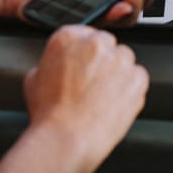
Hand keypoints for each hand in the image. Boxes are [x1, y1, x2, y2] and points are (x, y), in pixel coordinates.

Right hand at [23, 24, 148, 167]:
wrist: (66, 139)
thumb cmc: (49, 114)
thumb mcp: (33, 79)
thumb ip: (49, 62)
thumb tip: (57, 65)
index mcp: (68, 37)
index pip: (83, 33)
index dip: (83, 53)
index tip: (83, 65)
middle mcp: (95, 43)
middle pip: (106, 44)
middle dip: (101, 61)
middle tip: (92, 83)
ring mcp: (119, 60)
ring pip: (124, 58)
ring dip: (117, 72)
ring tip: (103, 96)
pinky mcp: (136, 79)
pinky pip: (138, 77)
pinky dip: (131, 88)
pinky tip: (115, 102)